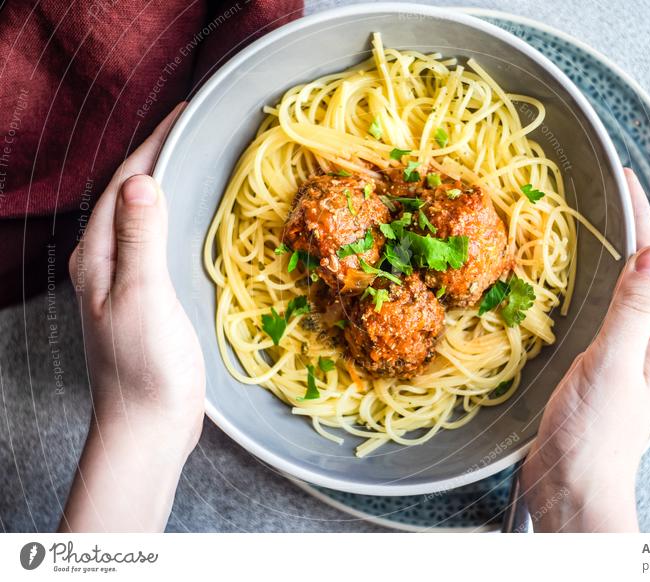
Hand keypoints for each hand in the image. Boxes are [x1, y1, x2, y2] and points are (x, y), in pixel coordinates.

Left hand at [61, 103, 204, 530]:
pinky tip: (198, 216)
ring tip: (201, 158)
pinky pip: (160, 239)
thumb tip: (142, 179)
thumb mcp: (143, 297)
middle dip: (161, 154)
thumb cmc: (144, 366)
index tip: (186, 112)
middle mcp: (105, 259)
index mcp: (97, 253)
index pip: (125, 181)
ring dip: (170, 182)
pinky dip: (179, 215)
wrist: (148, 423)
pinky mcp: (148, 295)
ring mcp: (126, 278)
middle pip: (131, 192)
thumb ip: (141, 238)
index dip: (154, 143)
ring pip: (146, 215)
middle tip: (200, 128)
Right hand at [521, 169, 649, 531]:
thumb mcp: (614, 366)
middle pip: (643, 274)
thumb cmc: (595, 435)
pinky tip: (576, 283)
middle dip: (631, 232)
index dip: (643, 221)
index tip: (628, 183)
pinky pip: (599, 313)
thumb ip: (633, 311)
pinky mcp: (595, 367)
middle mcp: (647, 343)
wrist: (572, 486)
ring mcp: (621, 355)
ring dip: (611, 257)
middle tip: (610, 196)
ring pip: (621, 292)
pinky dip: (591, 287)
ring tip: (595, 227)